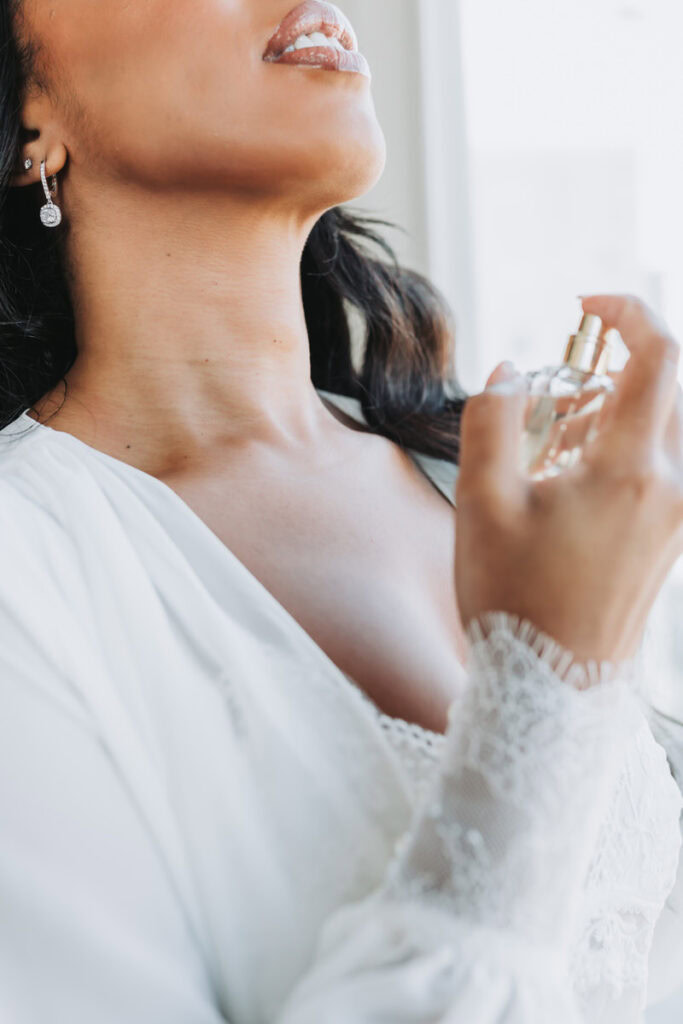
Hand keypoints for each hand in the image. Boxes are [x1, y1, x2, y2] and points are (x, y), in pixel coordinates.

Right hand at [454, 295, 682, 663]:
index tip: (585, 305)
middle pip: (676, 388)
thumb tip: (508, 371)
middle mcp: (671, 489)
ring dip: (626, 405)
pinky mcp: (670, 540)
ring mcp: (677, 517)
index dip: (627, 312)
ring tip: (562, 431)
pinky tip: (575, 472)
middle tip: (569, 377)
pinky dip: (632, 444)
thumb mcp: (482, 504)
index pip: (659, 357)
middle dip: (626, 361)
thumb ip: (492, 420)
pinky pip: (667, 466)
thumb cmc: (514, 601)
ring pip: (673, 428)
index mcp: (631, 471)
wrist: (551, 686)